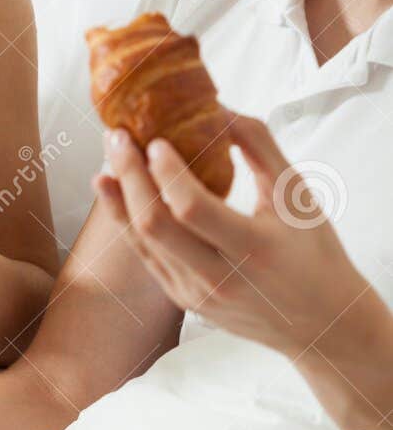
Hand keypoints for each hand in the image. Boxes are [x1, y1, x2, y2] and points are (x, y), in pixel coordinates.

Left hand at [96, 113, 372, 357]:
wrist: (319, 323)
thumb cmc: (313, 250)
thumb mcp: (296, 194)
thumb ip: (259, 146)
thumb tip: (217, 106)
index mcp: (254, 249)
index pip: (193, 209)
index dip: (167, 172)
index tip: (155, 140)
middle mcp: (220, 278)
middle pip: (154, 225)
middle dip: (129, 175)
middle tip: (117, 136)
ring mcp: (196, 294)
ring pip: (141, 242)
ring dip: (119, 195)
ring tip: (110, 156)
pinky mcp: (183, 301)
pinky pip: (146, 256)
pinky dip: (125, 219)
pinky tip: (114, 190)